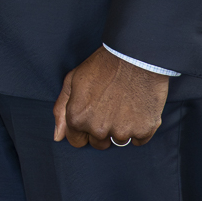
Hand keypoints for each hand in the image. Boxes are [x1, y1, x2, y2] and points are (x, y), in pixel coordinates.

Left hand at [52, 46, 168, 147]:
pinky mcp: (144, 130)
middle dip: (101, 130)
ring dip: (121, 128)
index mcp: (77, 118)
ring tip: (124, 104)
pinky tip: (137, 108)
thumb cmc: (102, 65)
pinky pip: (139, 140)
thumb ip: (61, 110)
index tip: (92, 114)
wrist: (135, 56)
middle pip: (98, 144)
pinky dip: (139, 128)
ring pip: (119, 141)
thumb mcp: (72, 80)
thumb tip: (57, 136)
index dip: (83, 128)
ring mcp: (122, 131)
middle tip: (109, 107)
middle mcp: (98, 129)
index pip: (76, 140)